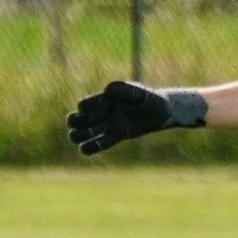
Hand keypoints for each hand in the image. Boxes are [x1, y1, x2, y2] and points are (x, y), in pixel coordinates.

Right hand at [66, 81, 204, 154]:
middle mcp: (103, 112)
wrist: (161, 112)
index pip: (85, 105)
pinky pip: (99, 145)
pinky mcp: (116, 136)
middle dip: (76, 122)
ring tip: (85, 136)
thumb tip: (105, 91)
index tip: (98, 107)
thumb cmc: (148, 99)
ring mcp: (109, 125)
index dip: (85, 108)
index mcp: (105, 100)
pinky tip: (88, 148)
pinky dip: (91, 148)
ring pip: (83, 133)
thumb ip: (123, 90)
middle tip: (85, 124)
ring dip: (79, 136)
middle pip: (77, 119)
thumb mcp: (137, 93)